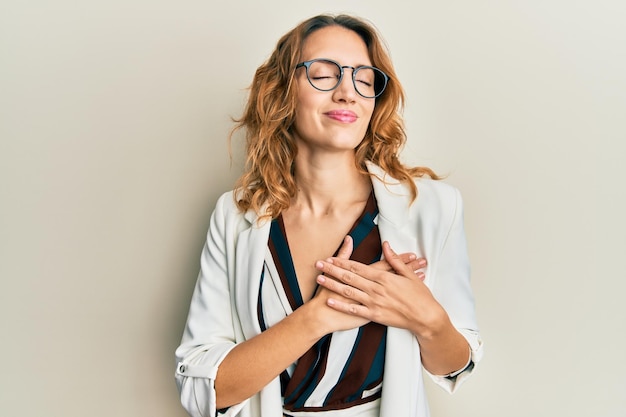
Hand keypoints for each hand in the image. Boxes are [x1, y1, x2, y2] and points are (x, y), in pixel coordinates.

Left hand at [315, 241, 444, 334]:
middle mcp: (376, 289)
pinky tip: (330, 301)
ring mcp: (374, 303)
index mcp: (384, 278)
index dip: (343, 262)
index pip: (358, 267)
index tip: (331, 258)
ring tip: (319, 279)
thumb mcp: (408, 275)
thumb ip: (395, 260)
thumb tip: (386, 245)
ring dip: (333, 285)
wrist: (426, 318)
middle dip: (332, 270)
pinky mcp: (374, 315)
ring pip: (349, 291)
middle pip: (350, 277)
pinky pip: (354, 310)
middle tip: (318, 264)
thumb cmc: (420, 296)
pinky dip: (341, 305)